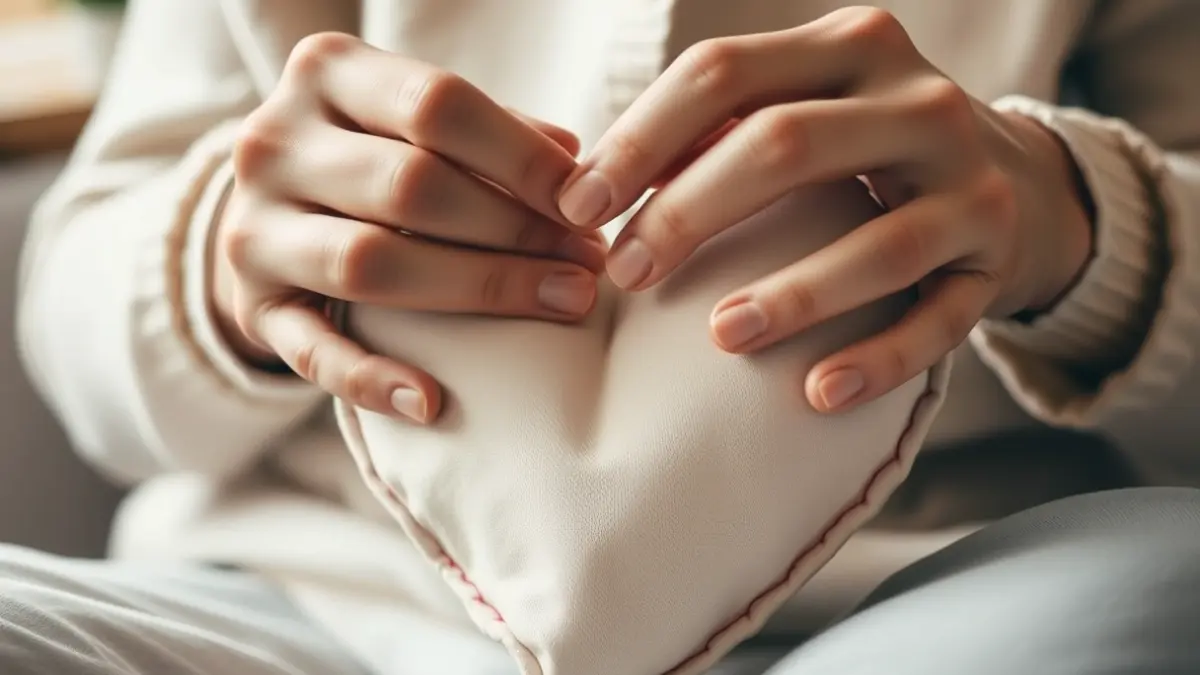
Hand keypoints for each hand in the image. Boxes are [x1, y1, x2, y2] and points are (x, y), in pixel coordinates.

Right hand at [213, 33, 603, 421]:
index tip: (587, 200)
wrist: (268, 207)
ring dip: (481, 287)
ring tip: (562, 301)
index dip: (523, 157)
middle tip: (588, 260)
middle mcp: (273, 141)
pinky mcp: (250, 305)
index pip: (436, 103)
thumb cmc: (372, 154)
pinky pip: (310, 352)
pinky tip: (431, 402)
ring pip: (369, 262)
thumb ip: (490, 130)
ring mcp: (251, 227)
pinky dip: (372, 381)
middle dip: (516, 228)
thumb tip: (572, 163)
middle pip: (410, 186)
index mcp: (326, 73)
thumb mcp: (414, 119)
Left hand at [556, 7, 1092, 412]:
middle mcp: (919, 101)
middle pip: (786, 145)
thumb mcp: (808, 109)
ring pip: (877, 243)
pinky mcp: (995, 262)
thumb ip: (719, 132)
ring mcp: (971, 184)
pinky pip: (938, 322)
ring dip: (792, 294)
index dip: (640, 138)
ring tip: (719, 336)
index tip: (579, 206)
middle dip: (690, 211)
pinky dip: (878, 360)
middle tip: (626, 275)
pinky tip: (817, 394)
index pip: (724, 73)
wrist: (1016, 180)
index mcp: (852, 46)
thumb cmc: (868, 149)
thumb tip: (597, 186)